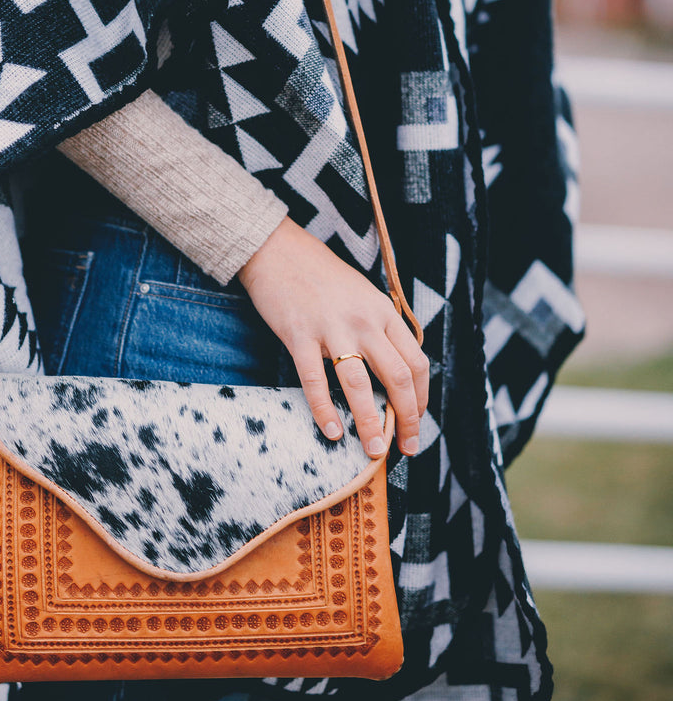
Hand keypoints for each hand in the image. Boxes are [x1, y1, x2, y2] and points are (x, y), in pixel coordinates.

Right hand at [237, 217, 428, 459]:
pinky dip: (325, 409)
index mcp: (383, 312)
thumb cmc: (321, 276)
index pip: (417, 362)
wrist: (278, 250)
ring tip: (374, 450)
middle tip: (407, 447)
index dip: (422, 398)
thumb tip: (393, 372)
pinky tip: (332, 432)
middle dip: (407, 418)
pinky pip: (315, 380)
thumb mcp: (362, 295)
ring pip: (360, 384)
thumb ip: (379, 328)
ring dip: (370, 422)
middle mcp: (364, 320)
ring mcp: (331, 328)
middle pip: (398, 377)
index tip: (417, 421)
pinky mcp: (299, 335)